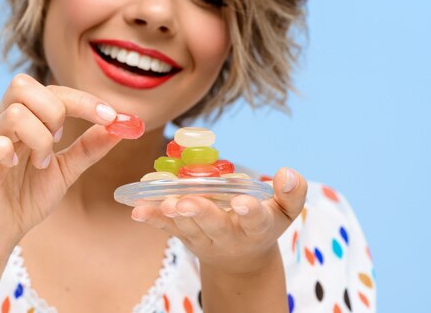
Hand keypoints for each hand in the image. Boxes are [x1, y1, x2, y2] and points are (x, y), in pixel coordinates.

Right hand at [0, 74, 121, 267]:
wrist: (1, 234)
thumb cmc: (28, 197)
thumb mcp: (66, 170)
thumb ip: (89, 147)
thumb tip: (120, 126)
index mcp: (26, 119)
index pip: (53, 90)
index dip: (84, 99)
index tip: (111, 117)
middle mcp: (4, 122)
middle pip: (23, 85)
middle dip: (55, 110)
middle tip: (60, 140)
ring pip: (15, 113)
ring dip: (39, 139)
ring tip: (40, 162)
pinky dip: (9, 154)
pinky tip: (15, 168)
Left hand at [131, 168, 306, 274]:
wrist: (240, 259)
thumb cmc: (263, 225)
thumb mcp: (285, 212)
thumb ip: (293, 193)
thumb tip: (287, 172)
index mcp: (257, 228)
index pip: (256, 220)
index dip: (249, 211)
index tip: (241, 200)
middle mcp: (229, 236)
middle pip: (215, 225)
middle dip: (201, 213)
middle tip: (185, 202)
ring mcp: (204, 238)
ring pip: (187, 227)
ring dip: (172, 215)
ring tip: (160, 203)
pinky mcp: (185, 236)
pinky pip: (168, 227)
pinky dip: (152, 219)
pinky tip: (138, 209)